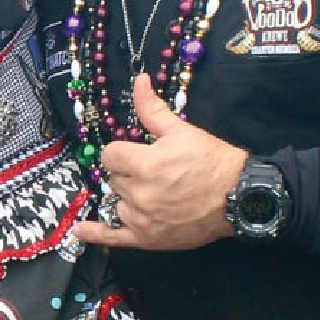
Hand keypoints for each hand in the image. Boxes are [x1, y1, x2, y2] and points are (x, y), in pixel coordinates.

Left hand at [74, 74, 248, 251]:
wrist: (240, 196)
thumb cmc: (212, 161)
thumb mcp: (182, 131)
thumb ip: (152, 109)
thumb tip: (139, 81)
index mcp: (145, 164)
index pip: (111, 155)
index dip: (123, 151)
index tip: (138, 153)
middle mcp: (139, 193)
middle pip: (114, 178)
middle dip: (129, 173)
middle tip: (155, 173)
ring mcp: (142, 219)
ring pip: (116, 202)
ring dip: (127, 196)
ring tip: (153, 193)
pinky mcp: (147, 238)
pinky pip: (113, 237)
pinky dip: (95, 233)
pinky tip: (79, 229)